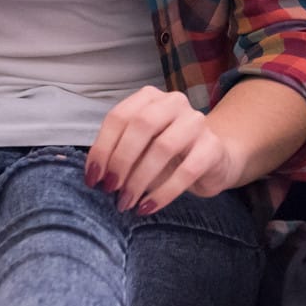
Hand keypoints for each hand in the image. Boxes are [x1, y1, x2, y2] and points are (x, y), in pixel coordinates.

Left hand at [86, 86, 241, 213]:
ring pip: (163, 147)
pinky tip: (148, 207)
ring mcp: (196, 122)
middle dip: (120, 160)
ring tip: (127, 202)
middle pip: (141, 125)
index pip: (119, 116)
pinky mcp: (212, 147)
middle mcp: (174, 102)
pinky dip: (163, 193)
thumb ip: (118, 153)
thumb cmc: (166, 154)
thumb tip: (96, 175)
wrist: (212, 159)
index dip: (102, 148)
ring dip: (139, 179)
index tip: (93, 177)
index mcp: (150, 98)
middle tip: (110, 188)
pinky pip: (186, 171)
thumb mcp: (139, 148)